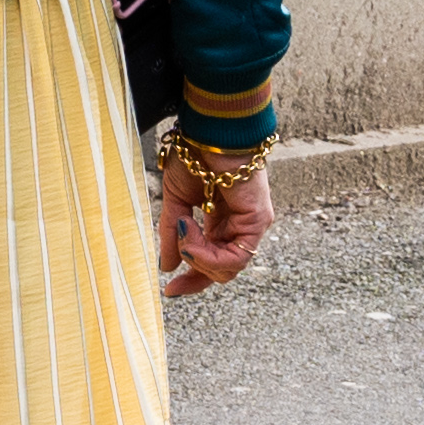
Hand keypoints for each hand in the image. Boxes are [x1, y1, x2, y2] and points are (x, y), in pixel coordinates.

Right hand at [155, 145, 273, 299]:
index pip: (210, 261)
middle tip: (173, 281)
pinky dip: (210, 254)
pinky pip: (236, 256)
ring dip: (199, 260)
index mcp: (219, 222)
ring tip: (183, 238)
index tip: (169, 289)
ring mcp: (251, 226)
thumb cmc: (194, 157)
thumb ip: (172, 233)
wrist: (210, 135)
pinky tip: (192, 236)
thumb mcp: (175, 200)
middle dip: (195, 277)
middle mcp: (238, 228)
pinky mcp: (258, 222)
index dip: (191, 277)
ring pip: (229, 269)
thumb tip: (166, 266)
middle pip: (222, 272)